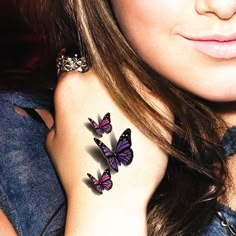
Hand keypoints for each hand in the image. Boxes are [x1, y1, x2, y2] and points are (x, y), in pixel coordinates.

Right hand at [45, 70, 170, 234]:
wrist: (110, 195)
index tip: (99, 99)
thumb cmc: (79, 171)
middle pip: (110, 69)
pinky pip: (157, 91)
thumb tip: (72, 104)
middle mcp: (98, 79)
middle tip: (118, 111)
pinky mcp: (158, 101)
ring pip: (135, 75)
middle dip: (113, 86)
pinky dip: (154, 104)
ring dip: (135, 91)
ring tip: (134, 119)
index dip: (91, 86)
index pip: (82, 69)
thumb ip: (60, 113)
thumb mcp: (53, 139)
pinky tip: (148, 123)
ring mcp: (130, 87)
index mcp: (71, 85)